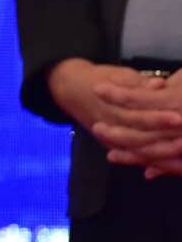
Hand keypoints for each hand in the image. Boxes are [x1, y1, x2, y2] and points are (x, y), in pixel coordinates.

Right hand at [48, 59, 181, 171]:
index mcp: (111, 105)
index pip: (137, 115)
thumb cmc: (99, 78)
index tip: (177, 118)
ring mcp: (109, 137)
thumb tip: (159, 84)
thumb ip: (139, 82)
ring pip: (137, 150)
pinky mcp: (112, 145)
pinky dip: (151, 162)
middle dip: (164, 140)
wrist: (69, 88)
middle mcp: (110, 123)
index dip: (158, 118)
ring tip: (179, 150)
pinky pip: (134, 156)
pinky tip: (167, 166)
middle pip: (139, 136)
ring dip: (160, 155)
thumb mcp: (118, 75)